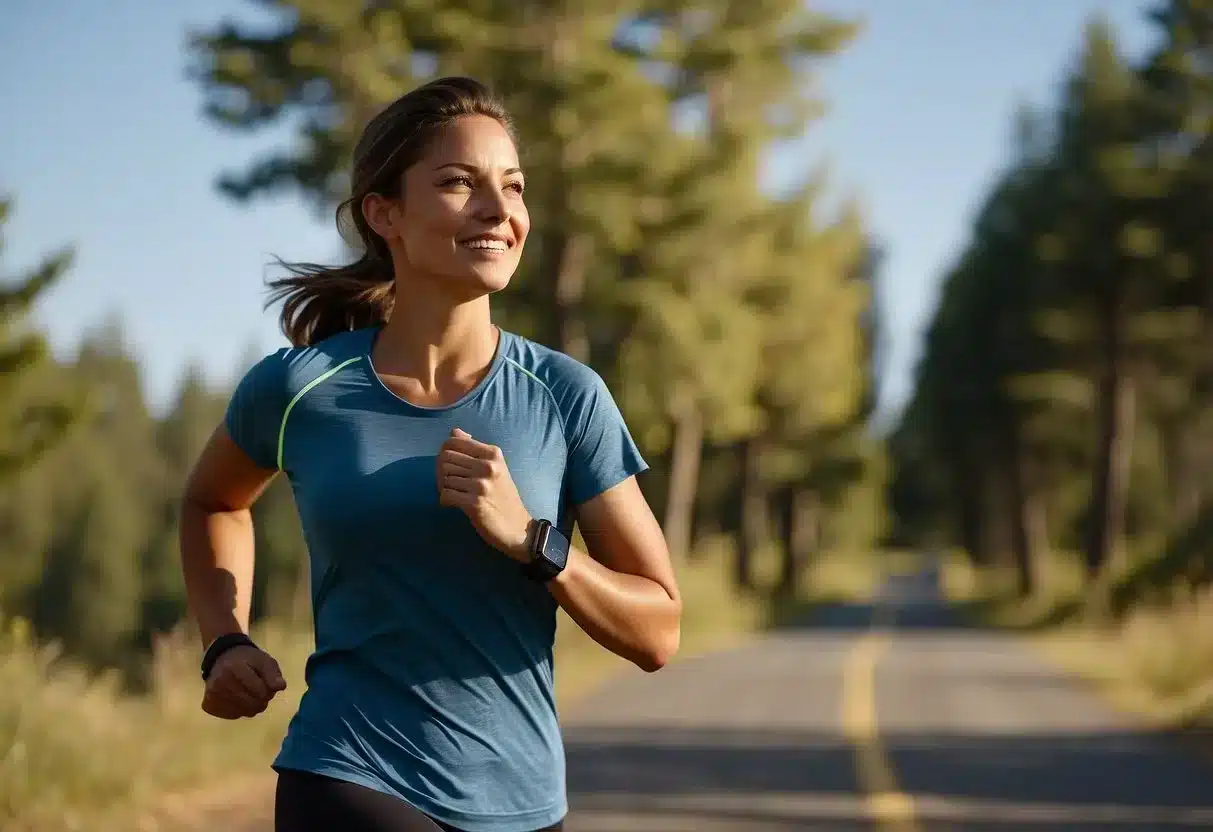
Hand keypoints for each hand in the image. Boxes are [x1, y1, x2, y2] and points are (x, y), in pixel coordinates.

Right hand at [201, 645, 286, 719]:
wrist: (223, 659)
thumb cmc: (247, 660)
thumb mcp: (264, 660)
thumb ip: (273, 673)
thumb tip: (280, 687)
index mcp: (234, 668)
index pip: (261, 691)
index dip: (269, 690)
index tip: (266, 684)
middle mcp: (220, 682)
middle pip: (253, 705)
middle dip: (261, 699)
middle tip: (259, 689)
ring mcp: (212, 695)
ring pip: (244, 712)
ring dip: (251, 706)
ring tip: (247, 692)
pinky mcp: (208, 705)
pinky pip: (233, 716)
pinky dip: (239, 710)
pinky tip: (236, 698)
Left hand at [438, 428, 531, 561]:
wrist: (517, 526)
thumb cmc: (503, 496)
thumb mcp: (495, 467)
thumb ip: (474, 448)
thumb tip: (455, 432)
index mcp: (493, 453)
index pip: (453, 442)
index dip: (444, 453)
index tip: (449, 466)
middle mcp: (487, 466)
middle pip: (445, 459)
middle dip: (441, 471)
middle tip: (448, 483)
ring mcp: (481, 485)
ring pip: (444, 477)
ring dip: (443, 487)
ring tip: (452, 494)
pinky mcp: (474, 504)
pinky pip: (445, 495)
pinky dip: (444, 500)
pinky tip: (452, 504)